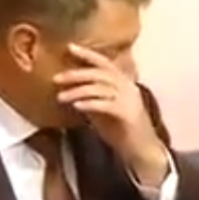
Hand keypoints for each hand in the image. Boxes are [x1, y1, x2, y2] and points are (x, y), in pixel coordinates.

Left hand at [53, 44, 168, 184]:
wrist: (142, 152)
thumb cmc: (122, 132)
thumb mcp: (103, 112)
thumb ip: (92, 99)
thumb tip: (72, 91)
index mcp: (124, 84)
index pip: (105, 63)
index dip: (88, 54)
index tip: (70, 47)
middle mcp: (128, 88)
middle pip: (100, 73)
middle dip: (76, 74)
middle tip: (56, 78)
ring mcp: (130, 100)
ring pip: (101, 88)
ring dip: (78, 91)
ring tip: (61, 97)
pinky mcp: (128, 114)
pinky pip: (106, 104)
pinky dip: (90, 103)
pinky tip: (76, 106)